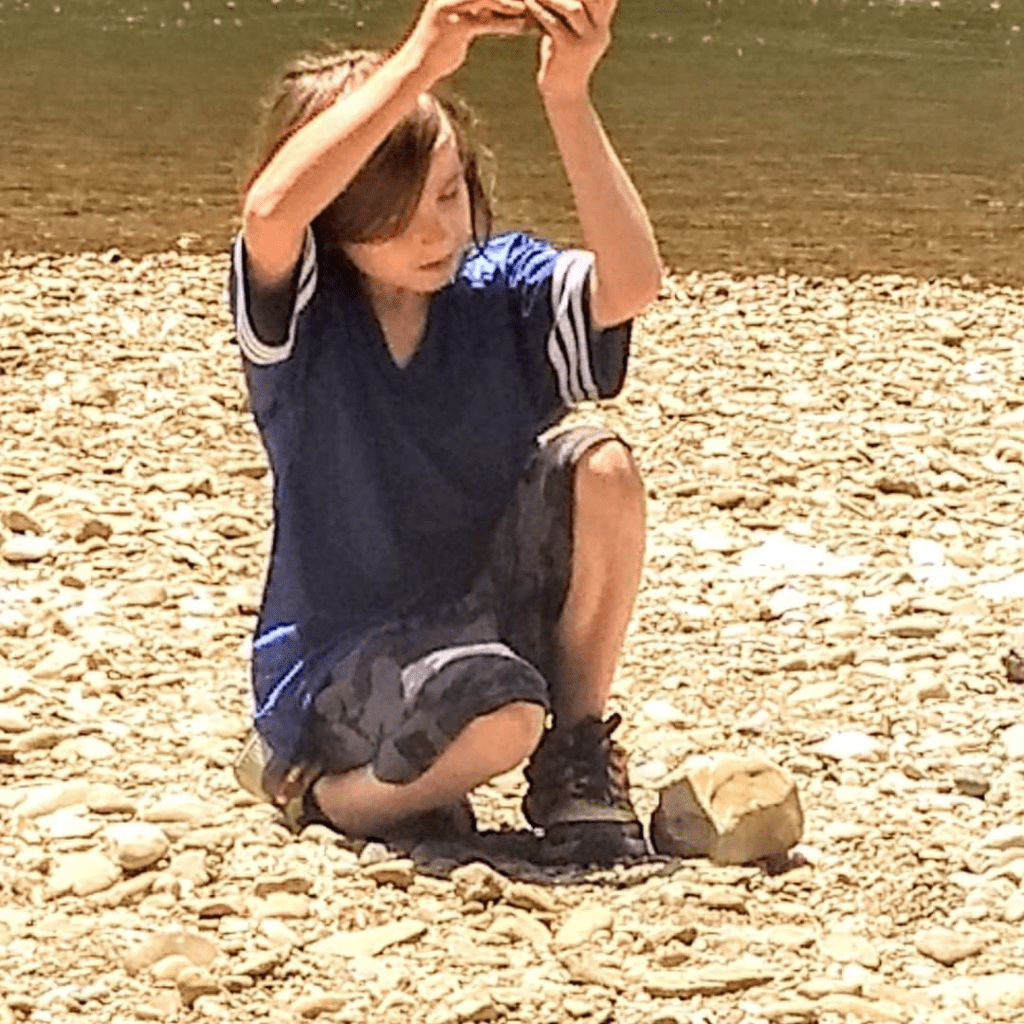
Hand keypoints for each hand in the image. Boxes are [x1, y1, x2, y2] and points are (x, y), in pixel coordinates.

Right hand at [402, 0, 530, 84]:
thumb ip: (483, 13)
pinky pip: (485, 22)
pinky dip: (505, 23)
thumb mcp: (465, 24)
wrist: (418, 66)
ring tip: (531, 8)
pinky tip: (522, 26)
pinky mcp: (455, 26)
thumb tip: (510, 11)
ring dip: (512, 3)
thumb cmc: (442, 45)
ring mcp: (451, 7)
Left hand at [523, 0, 617, 100]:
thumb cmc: (563, 62)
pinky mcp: (568, 52)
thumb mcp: (571, 34)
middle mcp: (599, 31)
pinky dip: (539, 9)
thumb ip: (572, 10)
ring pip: (572, 7)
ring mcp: (585, 42)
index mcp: (602, 25)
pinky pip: (553, 24)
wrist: (563, 97)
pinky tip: (527, 1)